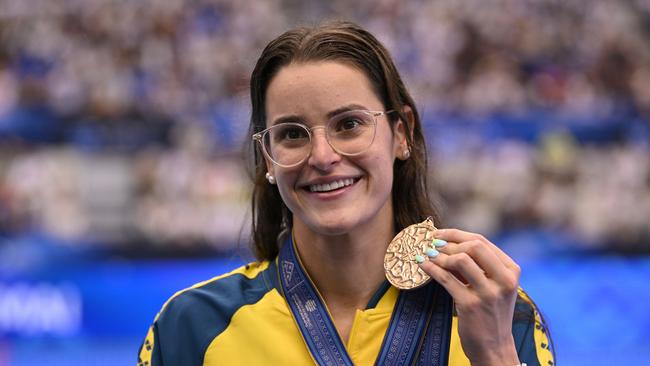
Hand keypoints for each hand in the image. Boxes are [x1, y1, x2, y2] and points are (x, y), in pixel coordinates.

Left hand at [417, 228, 520, 365]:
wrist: (494, 347)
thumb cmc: (490, 312)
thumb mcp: (493, 285)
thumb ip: (477, 265)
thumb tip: (446, 242)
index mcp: (511, 270)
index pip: (482, 241)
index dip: (456, 234)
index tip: (439, 234)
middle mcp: (504, 280)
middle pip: (474, 246)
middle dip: (448, 242)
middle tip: (432, 245)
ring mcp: (488, 293)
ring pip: (460, 259)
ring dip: (439, 255)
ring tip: (427, 255)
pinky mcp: (471, 305)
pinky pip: (446, 279)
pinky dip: (432, 269)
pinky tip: (423, 265)